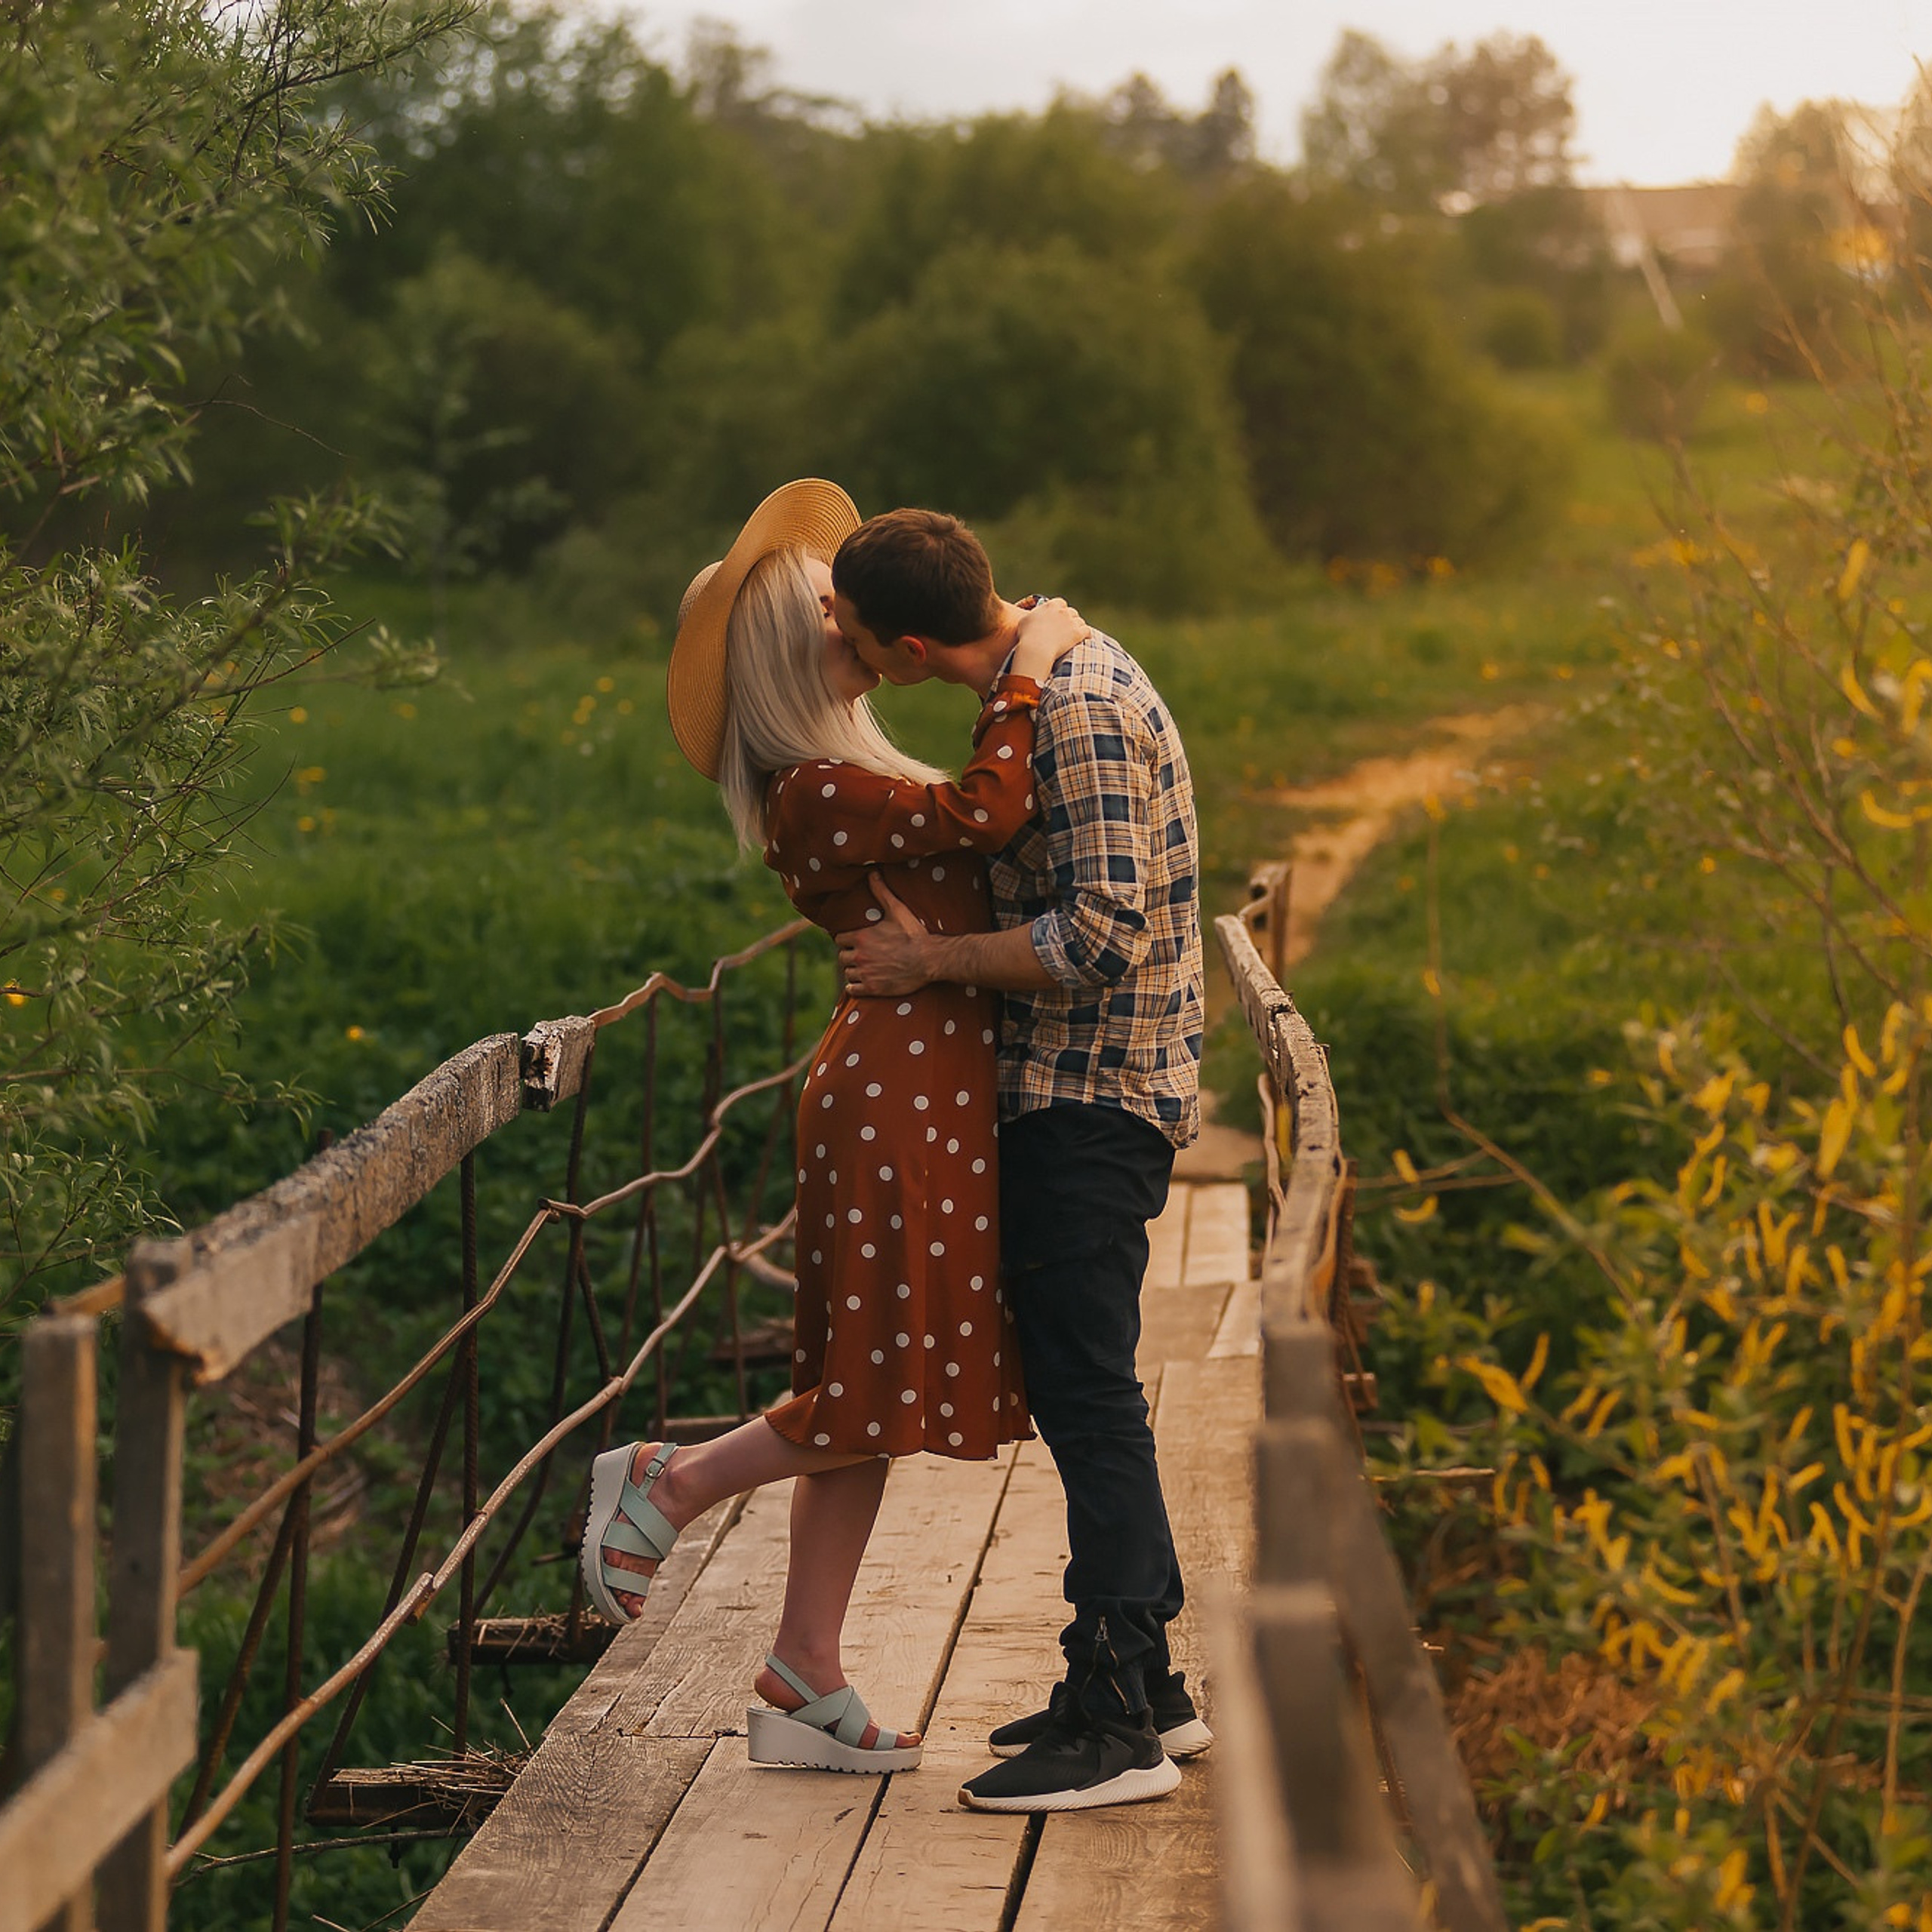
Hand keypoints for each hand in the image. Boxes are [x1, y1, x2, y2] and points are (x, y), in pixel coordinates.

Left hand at [836, 875, 934, 996]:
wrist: (929, 959)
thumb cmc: (913, 934)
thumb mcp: (897, 910)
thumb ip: (881, 892)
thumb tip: (872, 873)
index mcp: (860, 937)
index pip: (840, 939)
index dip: (847, 940)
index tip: (854, 941)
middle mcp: (859, 956)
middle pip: (842, 957)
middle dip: (849, 955)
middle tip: (860, 954)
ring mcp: (865, 973)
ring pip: (847, 973)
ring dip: (853, 970)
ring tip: (863, 968)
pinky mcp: (873, 988)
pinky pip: (852, 990)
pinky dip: (854, 987)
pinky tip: (861, 983)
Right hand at [1010, 596, 1089, 680]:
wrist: (1036, 648)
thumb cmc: (1027, 636)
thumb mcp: (1025, 620)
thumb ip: (1033, 615)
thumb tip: (1034, 615)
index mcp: (1051, 605)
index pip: (1061, 603)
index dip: (1061, 610)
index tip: (1058, 617)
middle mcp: (1063, 611)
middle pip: (1072, 612)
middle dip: (1070, 619)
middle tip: (1067, 627)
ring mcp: (1071, 622)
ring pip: (1080, 621)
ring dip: (1078, 626)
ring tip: (1074, 634)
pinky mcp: (1078, 633)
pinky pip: (1087, 630)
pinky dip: (1086, 634)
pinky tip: (1085, 638)